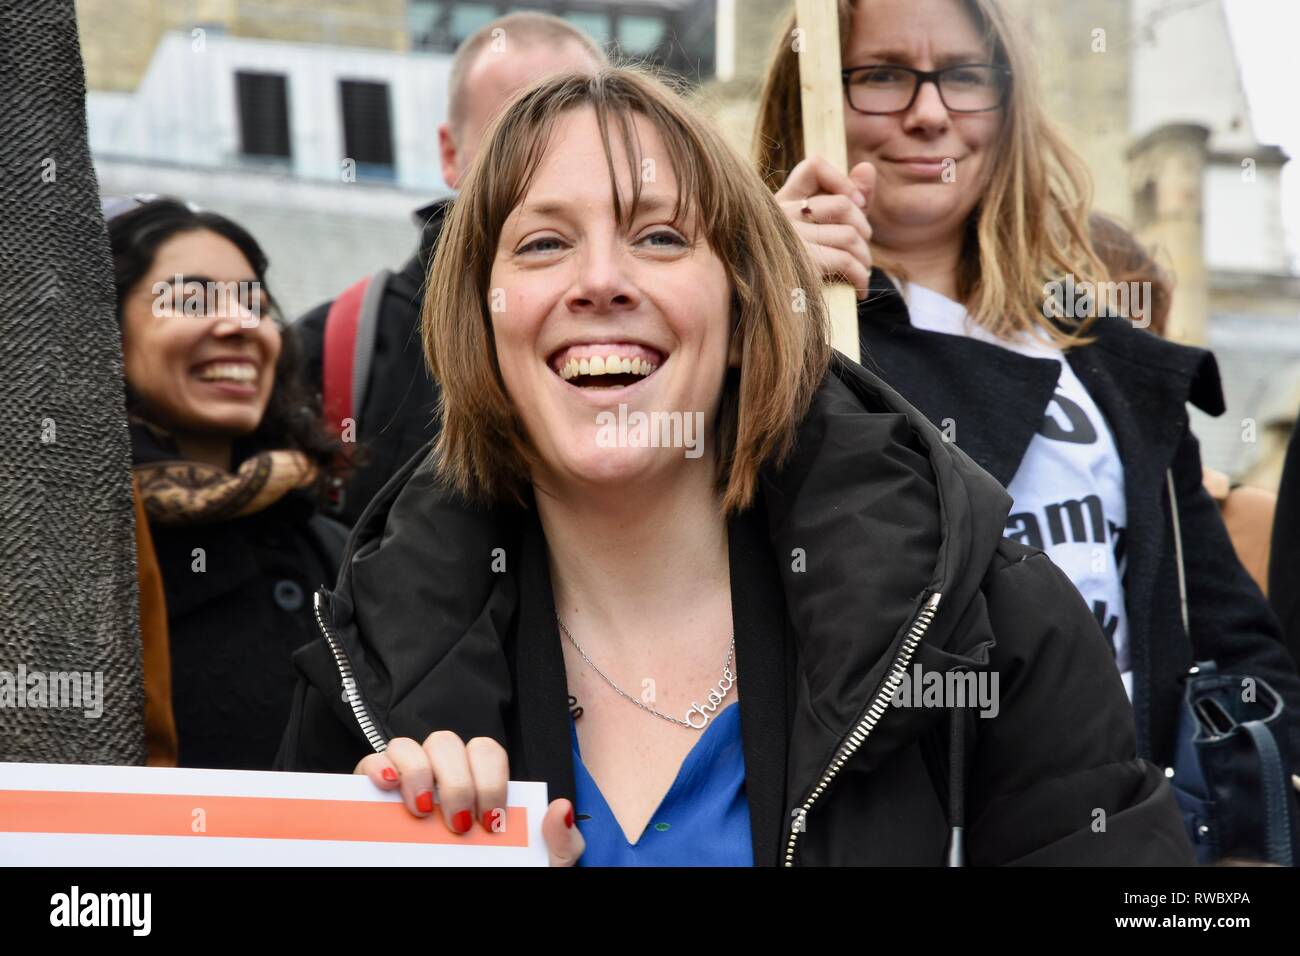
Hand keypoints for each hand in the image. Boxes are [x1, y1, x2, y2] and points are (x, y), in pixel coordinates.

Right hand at [356, 731, 584, 865]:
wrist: (457, 922)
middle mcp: (442, 775)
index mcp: (479, 784)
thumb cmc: (497, 874)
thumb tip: (559, 808)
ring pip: (408, 745)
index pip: (486, 752)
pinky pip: (370, 762)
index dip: (491, 780)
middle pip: (448, 743)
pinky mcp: (372, 793)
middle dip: (457, 781)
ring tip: (422, 812)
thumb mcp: (539, 865)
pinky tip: (388, 787)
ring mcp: (406, 782)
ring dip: (418, 773)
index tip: (491, 821)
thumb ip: (561, 843)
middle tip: (459, 824)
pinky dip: (378, 766)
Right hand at [774, 156, 875, 298]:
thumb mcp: (818, 233)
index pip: (813, 167)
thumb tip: (867, 167)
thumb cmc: (793, 278)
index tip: (856, 203)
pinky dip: (860, 277)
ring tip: (861, 274)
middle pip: (843, 204)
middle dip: (863, 229)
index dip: (842, 180)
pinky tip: (858, 289)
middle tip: (862, 252)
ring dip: (865, 259)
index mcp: (779, 204)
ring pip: (850, 235)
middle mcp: (780, 216)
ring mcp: (789, 239)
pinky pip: (846, 261)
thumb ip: (846, 198)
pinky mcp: (801, 264)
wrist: (763, 319)